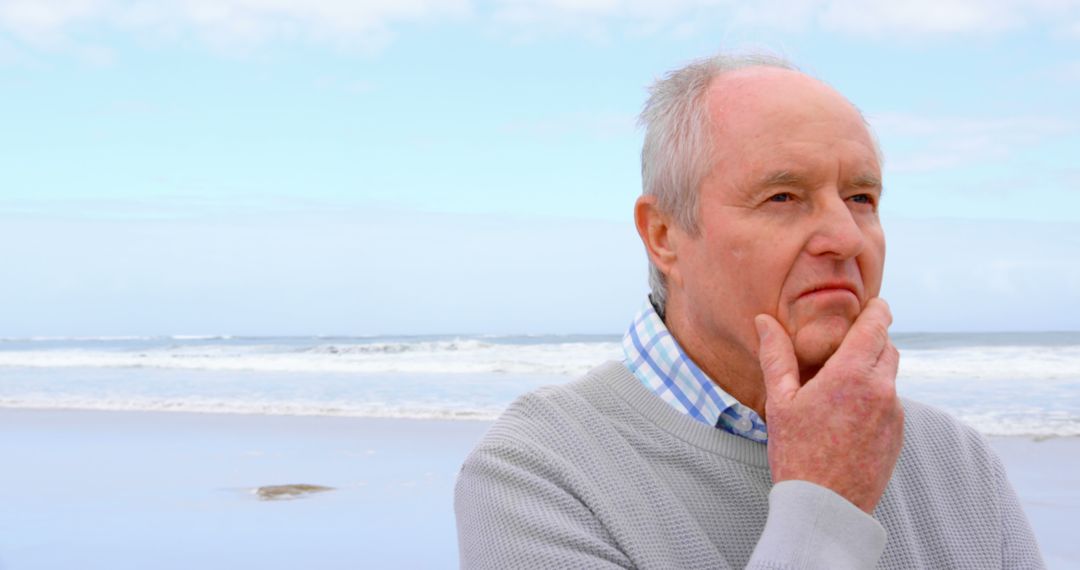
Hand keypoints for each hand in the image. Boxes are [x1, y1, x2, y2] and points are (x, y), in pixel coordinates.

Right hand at [754, 298, 903, 513]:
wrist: (825, 507)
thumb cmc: (796, 453)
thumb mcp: (780, 401)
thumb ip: (776, 356)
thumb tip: (764, 321)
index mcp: (852, 375)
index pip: (877, 326)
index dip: (877, 310)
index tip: (873, 303)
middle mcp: (882, 390)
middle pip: (888, 348)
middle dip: (872, 341)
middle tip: (844, 346)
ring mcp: (894, 414)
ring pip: (889, 377)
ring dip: (871, 372)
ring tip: (839, 388)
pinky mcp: (898, 435)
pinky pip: (890, 404)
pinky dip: (874, 399)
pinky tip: (846, 417)